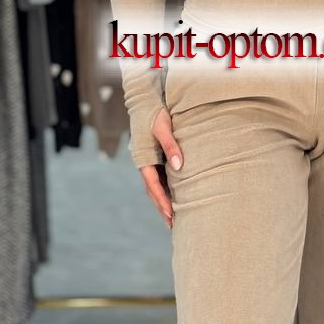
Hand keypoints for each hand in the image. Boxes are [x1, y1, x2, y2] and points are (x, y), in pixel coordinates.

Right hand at [138, 107, 182, 228]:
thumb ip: (171, 145)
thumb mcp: (163, 126)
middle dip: (163, 207)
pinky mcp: (155, 156)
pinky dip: (167, 188)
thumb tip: (179, 166)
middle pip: (153, 190)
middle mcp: (145, 162)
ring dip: (164, 200)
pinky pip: (161, 176)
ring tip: (175, 216)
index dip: (162, 201)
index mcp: (144, 158)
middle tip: (173, 224)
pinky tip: (177, 195)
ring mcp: (149, 160)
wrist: (145, 99)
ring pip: (156, 185)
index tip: (171, 215)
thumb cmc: (154, 112)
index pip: (153, 186)